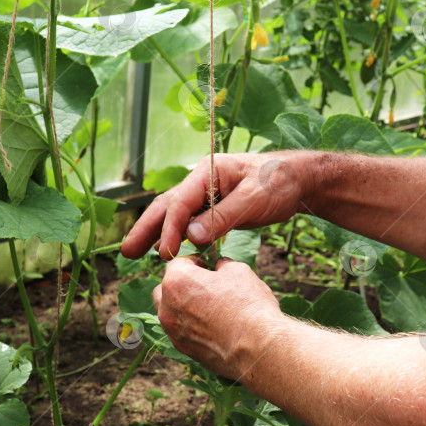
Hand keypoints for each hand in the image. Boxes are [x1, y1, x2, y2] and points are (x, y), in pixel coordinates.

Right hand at [121, 152, 311, 259]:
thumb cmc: (280, 182)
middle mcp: (201, 181)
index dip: (169, 229)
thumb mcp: (255, 198)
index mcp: (208, 171)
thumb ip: (224, 217)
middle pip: (167, 206)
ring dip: (155, 234)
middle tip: (126, 252)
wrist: (299, 179)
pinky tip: (165, 250)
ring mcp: (206, 195)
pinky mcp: (213, 208)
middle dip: (146, 229)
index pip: (180, 202)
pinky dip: (175, 237)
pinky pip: (189, 223)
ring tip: (134, 254)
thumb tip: (192, 238)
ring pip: (175, 216)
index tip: (164, 254)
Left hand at [152, 257, 281, 379]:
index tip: (210, 268)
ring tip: (209, 308)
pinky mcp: (182, 348)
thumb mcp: (239, 272)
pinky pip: (180, 330)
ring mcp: (172, 330)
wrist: (256, 348)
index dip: (197, 262)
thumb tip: (219, 267)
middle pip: (166, 288)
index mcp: (176, 281)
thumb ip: (222, 265)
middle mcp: (167, 306)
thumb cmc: (247, 305)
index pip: (178, 263)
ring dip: (183, 306)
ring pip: (170, 311)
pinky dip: (191, 326)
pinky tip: (213, 327)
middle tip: (206, 287)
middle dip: (182, 284)